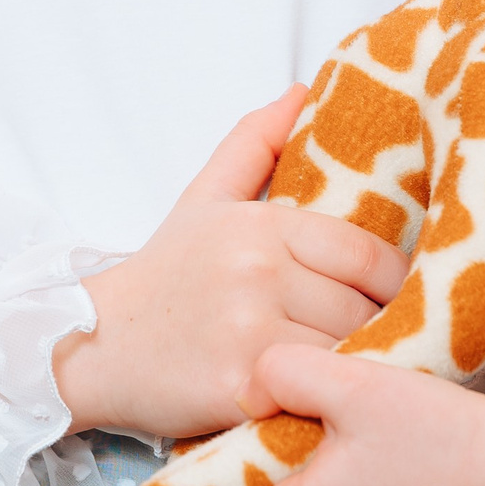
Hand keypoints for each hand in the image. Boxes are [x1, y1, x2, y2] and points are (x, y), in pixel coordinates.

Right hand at [53, 89, 407, 441]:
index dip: (392, 281)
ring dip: (355, 362)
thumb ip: (255, 141)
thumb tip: (303, 91)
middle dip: (375, 324)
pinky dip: (322, 394)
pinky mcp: (240, 388)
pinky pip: (313, 390)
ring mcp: (249, 332)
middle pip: (363, 306)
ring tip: (350, 367)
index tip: (390, 298)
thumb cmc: (163, 272)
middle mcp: (259, 273)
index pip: (367, 253)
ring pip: (346, 350)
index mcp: (261, 225)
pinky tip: (315, 394)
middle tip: (373, 337)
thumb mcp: (205, 196)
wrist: (93, 341)